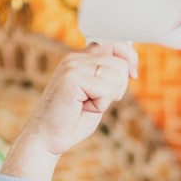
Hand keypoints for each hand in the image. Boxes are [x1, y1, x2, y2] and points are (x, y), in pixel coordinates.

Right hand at [3, 41, 139, 180]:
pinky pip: (105, 89)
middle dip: (118, 88)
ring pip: (116, 76)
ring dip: (107, 98)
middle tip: (98, 101)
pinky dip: (99, 105)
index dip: (129, 58)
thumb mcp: (96, 94)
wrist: (47, 137)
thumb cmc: (72, 120)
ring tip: (86, 105)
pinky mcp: (71, 78)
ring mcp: (72, 66)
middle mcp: (75, 57)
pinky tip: (82, 108)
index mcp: (80, 58)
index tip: (133, 75)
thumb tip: (129, 67)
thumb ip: (108, 78)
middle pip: (120, 64)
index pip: (114, 44)